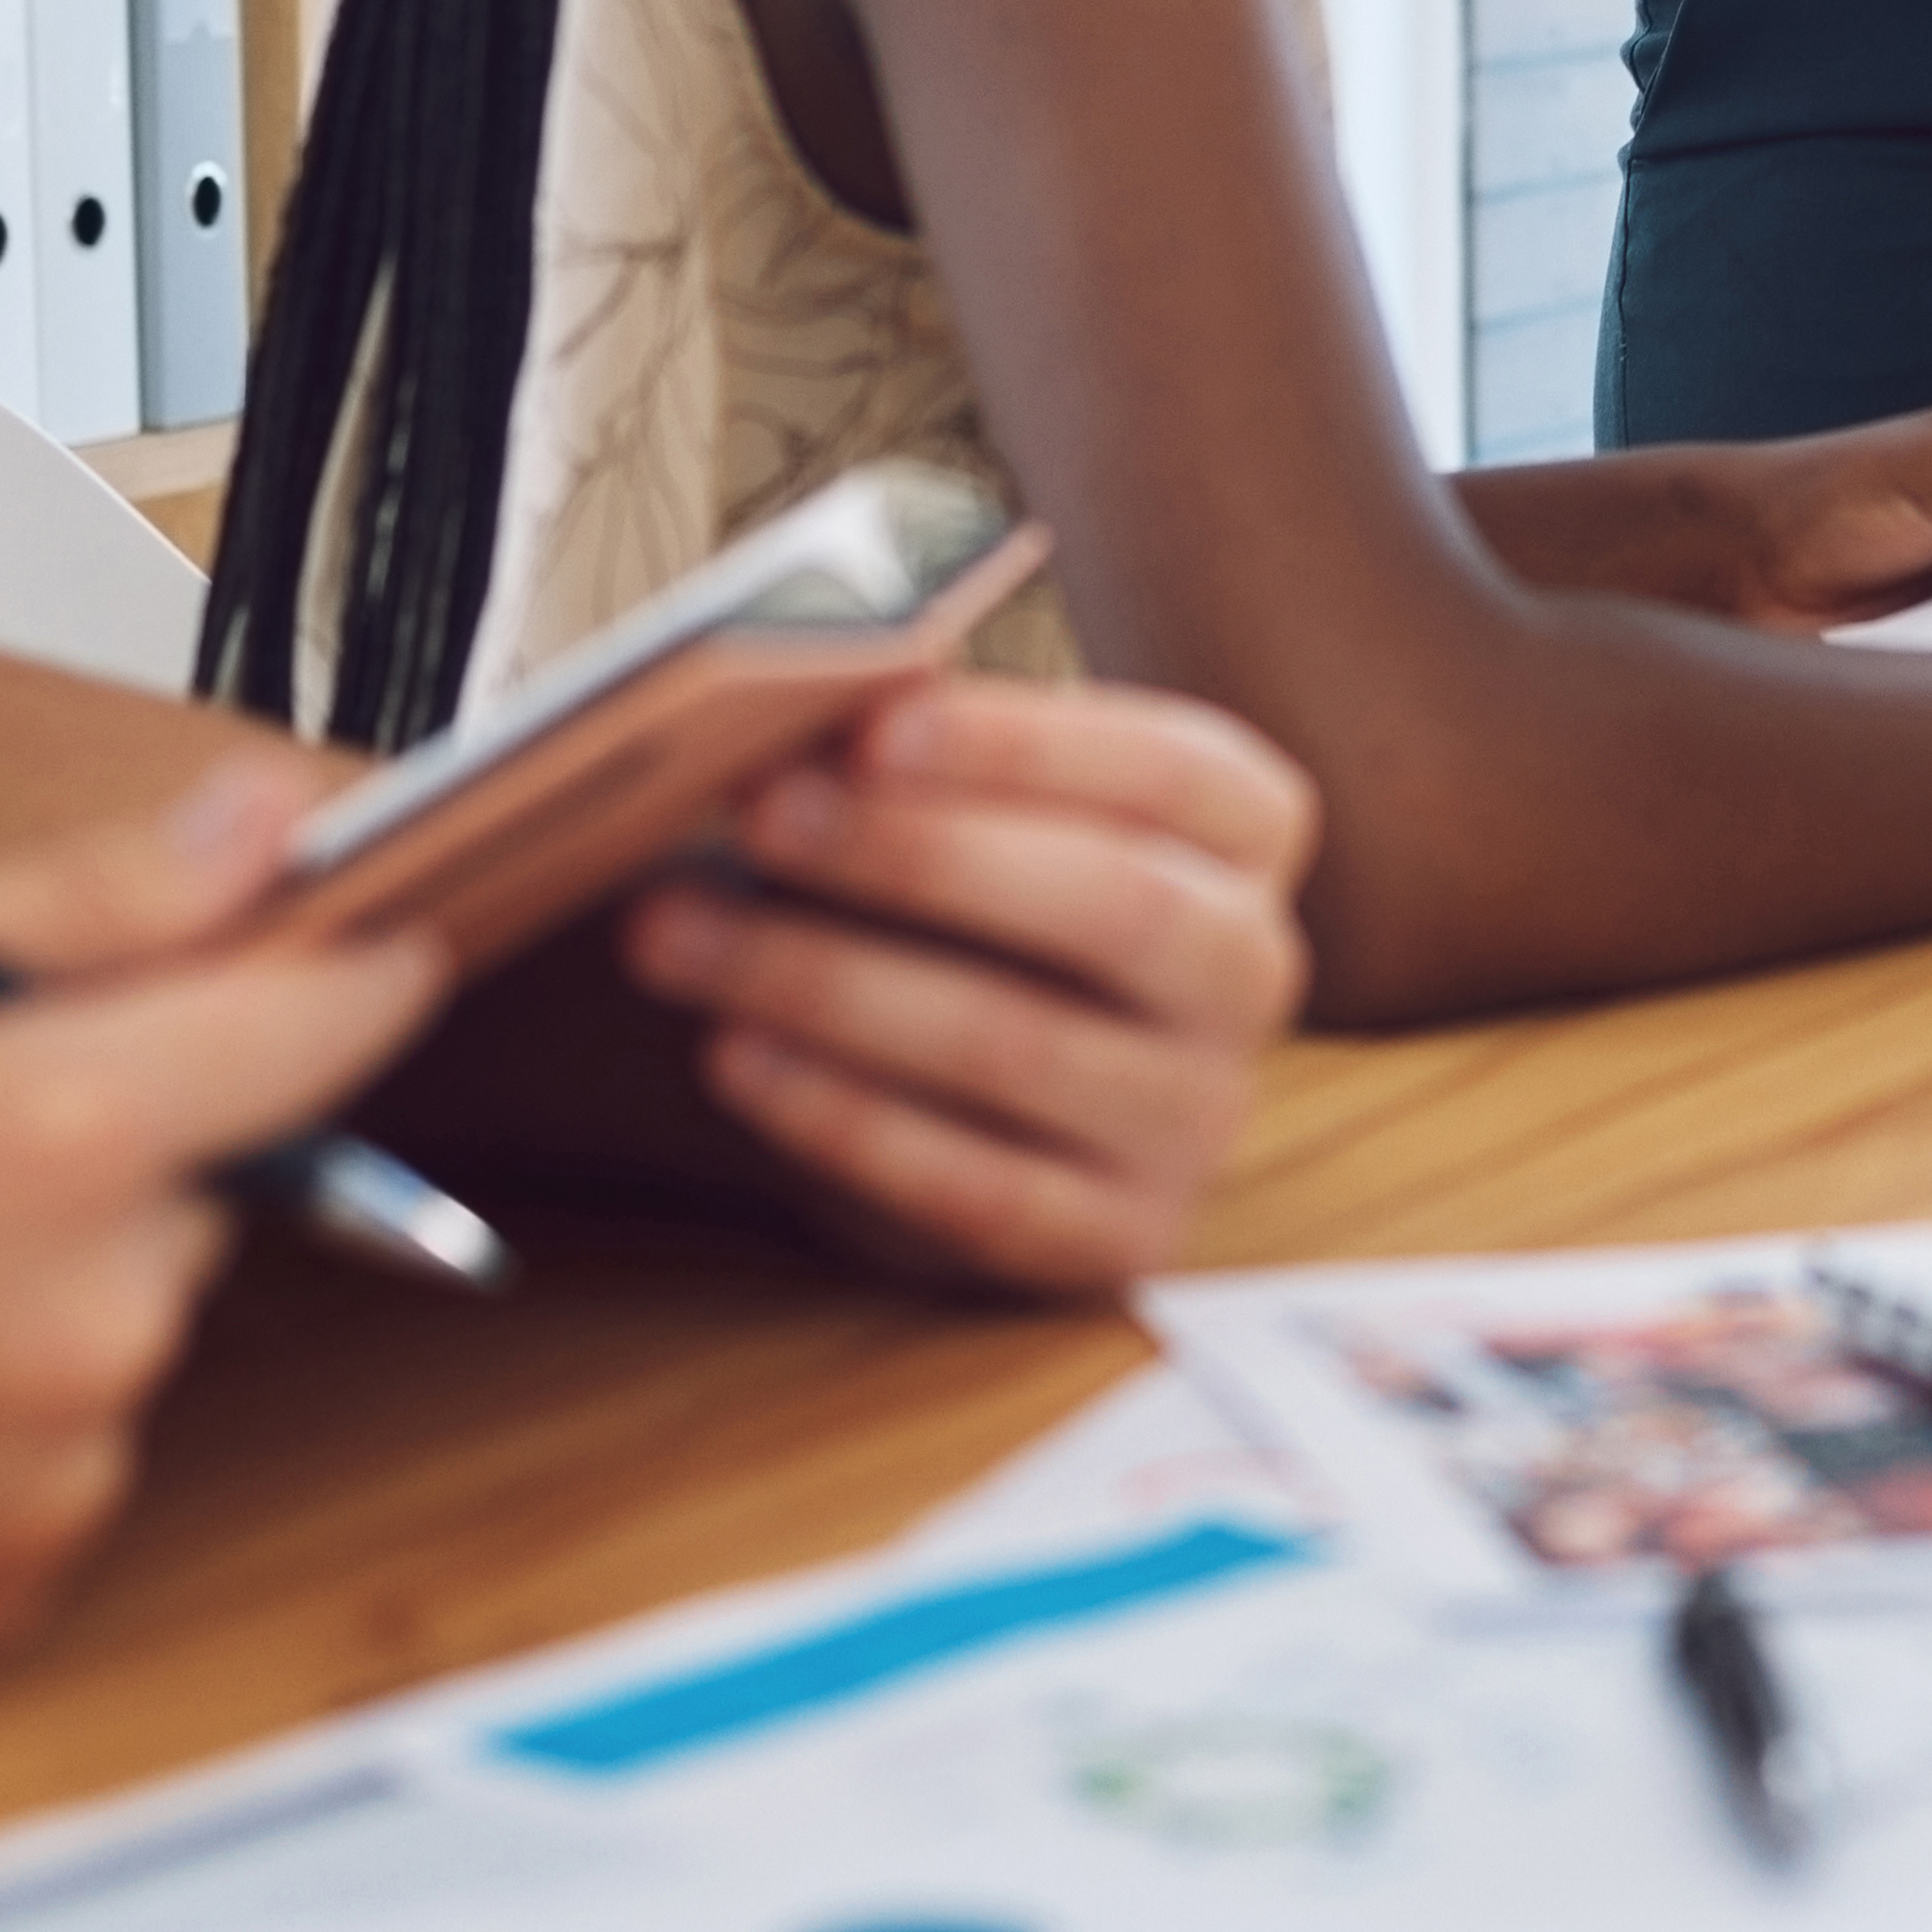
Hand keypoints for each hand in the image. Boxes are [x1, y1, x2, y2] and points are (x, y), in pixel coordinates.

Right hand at [0, 766, 439, 1660]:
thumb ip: (85, 897)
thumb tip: (264, 829)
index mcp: (49, 1136)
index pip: (320, 1037)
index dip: (352, 982)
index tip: (377, 956)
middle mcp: (79, 1322)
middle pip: (212, 1187)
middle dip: (108, 1150)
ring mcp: (42, 1476)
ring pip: (131, 1326)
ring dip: (39, 1289)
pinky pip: (60, 1462)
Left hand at [622, 677, 1314, 1293]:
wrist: (973, 1083)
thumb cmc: (963, 897)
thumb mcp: (966, 803)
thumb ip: (919, 752)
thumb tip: (810, 695)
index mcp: (1247, 830)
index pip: (1169, 771)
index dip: (1024, 746)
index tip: (871, 725)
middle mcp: (1252, 969)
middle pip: (1114, 905)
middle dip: (920, 857)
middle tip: (760, 816)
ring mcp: (1200, 1116)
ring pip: (1027, 1047)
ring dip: (833, 982)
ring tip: (679, 934)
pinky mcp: (1123, 1236)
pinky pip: (983, 1190)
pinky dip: (843, 1120)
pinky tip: (734, 1056)